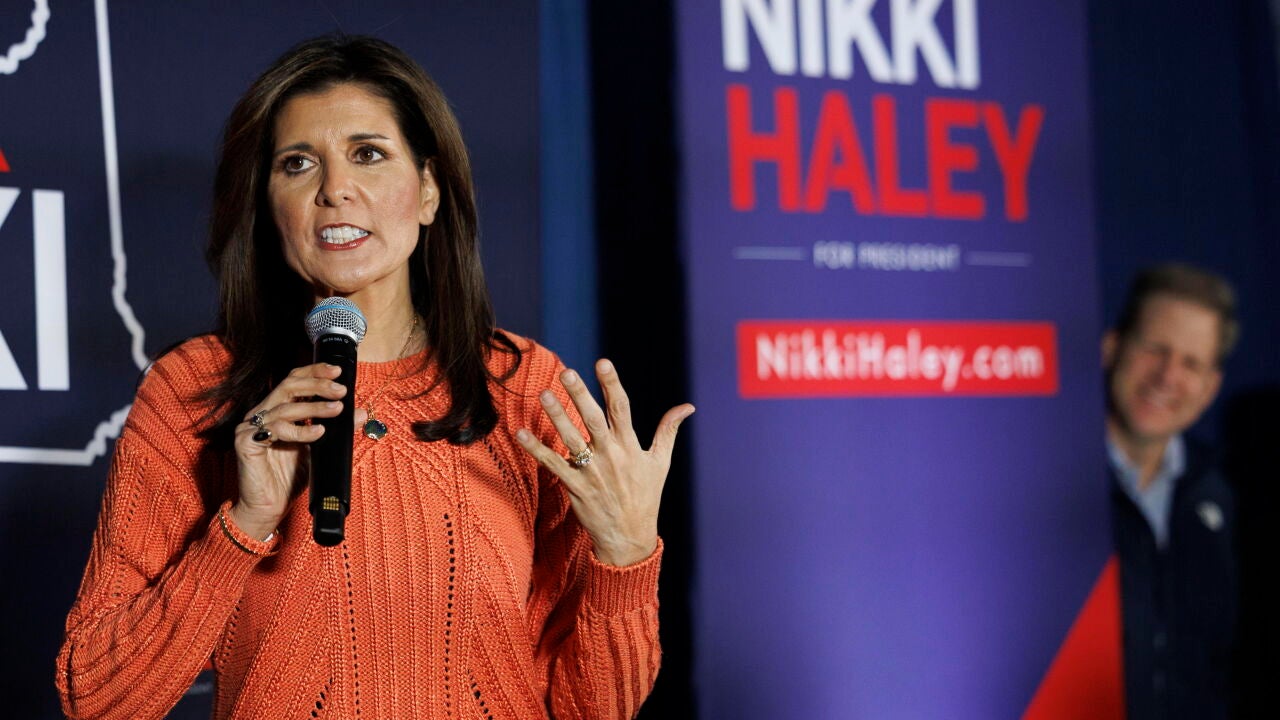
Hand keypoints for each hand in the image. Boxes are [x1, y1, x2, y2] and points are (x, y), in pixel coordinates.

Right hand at [231, 363, 346, 539]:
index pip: (293, 381)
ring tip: (337, 410)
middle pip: (288, 386)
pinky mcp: (246, 443)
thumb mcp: (319, 449)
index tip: (337, 371)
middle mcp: (262, 414)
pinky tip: (318, 433)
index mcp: (276, 411)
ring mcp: (251, 427)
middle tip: (340, 390)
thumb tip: (360, 412)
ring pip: (285, 406)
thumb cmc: (289, 478)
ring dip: (314, 407)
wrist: (268, 507)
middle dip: (317, 384)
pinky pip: (276, 430)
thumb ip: (337, 429)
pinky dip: (301, 430)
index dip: (314, 372)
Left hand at [516, 359, 694, 566]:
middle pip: (594, 419)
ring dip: (557, 417)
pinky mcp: (576, 487)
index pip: (622, 408)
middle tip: (566, 372)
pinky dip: (537, 449)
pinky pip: (553, 465)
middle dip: (580, 395)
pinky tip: (521, 433)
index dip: (612, 384)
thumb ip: (669, 431)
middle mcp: (611, 456)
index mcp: (631, 446)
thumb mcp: (661, 462)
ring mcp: (592, 472)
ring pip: (572, 440)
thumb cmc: (645, 497)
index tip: (602, 362)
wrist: (629, 538)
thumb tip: (687, 407)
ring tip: (544, 394)